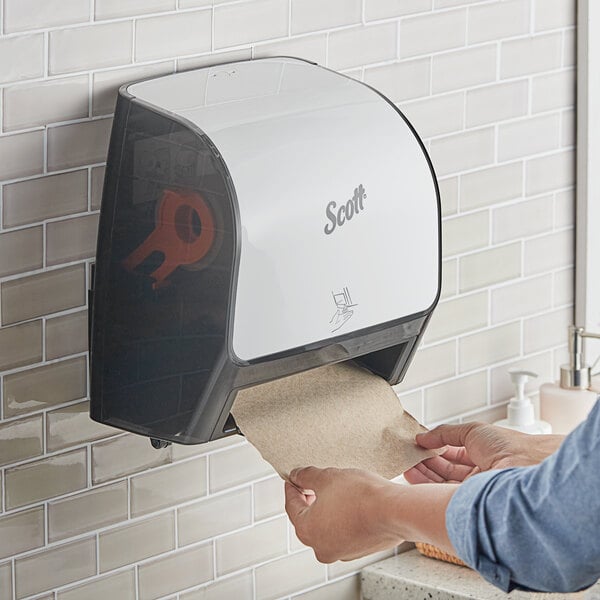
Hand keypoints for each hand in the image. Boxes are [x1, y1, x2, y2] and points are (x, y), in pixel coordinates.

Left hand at [285, 467, 402, 562]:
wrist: (394, 511)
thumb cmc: (359, 495)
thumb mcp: (327, 477)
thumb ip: (306, 476)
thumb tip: (297, 475)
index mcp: (307, 531)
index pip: (291, 506)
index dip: (291, 488)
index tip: (293, 478)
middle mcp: (321, 547)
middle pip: (308, 519)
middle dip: (309, 499)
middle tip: (313, 482)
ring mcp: (341, 552)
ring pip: (327, 526)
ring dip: (328, 509)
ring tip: (336, 490)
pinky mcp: (360, 550)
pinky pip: (344, 532)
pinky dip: (343, 518)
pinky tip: (351, 503)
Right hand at [404, 422, 563, 483]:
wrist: (527, 467)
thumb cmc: (511, 447)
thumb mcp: (472, 431)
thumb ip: (445, 433)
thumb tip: (423, 436)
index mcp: (482, 456)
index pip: (452, 454)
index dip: (434, 450)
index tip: (418, 446)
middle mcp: (478, 475)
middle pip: (445, 471)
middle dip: (425, 464)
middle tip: (408, 458)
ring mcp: (475, 491)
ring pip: (443, 484)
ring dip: (423, 475)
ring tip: (407, 466)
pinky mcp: (470, 504)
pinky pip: (444, 495)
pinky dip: (428, 487)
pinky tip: (416, 478)